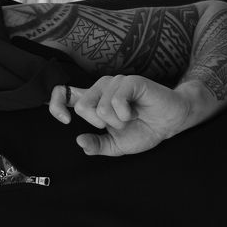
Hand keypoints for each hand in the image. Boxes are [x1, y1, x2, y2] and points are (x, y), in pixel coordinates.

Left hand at [48, 75, 191, 154]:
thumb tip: (80, 142)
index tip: (65, 121)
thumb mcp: (116, 145)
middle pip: (81, 107)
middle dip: (99, 124)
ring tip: (130, 118)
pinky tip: (134, 112)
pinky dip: (125, 114)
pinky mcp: (130, 81)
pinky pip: (116, 100)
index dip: (56, 106)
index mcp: (93, 100)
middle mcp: (101, 88)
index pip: (62, 93)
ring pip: (100, 107)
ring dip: (117, 121)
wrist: (169, 123)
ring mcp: (115, 82)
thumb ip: (97, 145)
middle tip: (117, 124)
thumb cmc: (143, 129)